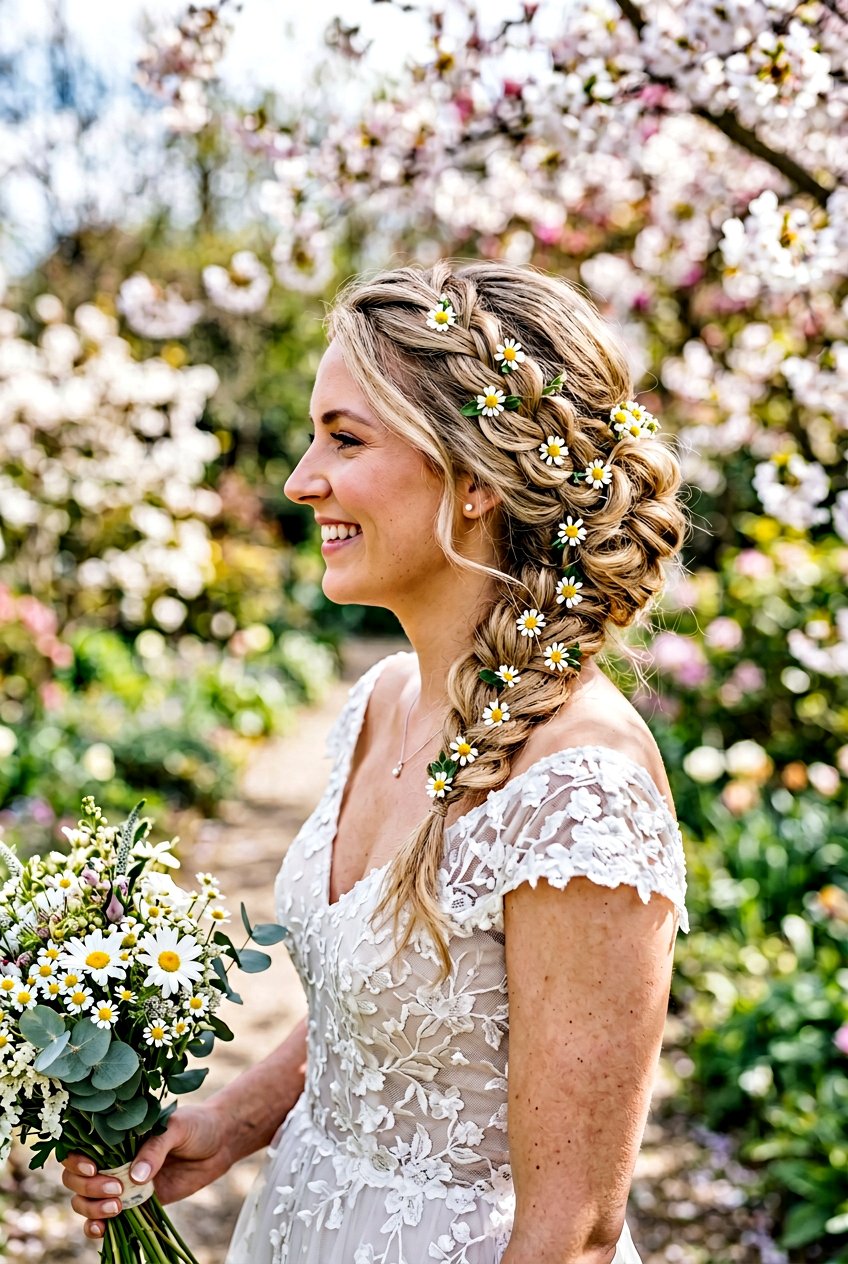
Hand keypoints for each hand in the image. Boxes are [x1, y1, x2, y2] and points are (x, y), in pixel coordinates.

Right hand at [60, 1101, 233, 1240]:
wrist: (220, 1142)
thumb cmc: (196, 1126)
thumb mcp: (176, 1127)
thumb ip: (155, 1149)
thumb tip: (135, 1179)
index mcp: (116, 1136)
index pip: (79, 1148)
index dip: (76, 1161)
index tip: (93, 1168)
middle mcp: (113, 1160)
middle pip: (76, 1180)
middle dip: (89, 1188)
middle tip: (117, 1188)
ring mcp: (121, 1184)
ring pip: (85, 1201)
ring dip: (92, 1209)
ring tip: (117, 1207)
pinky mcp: (135, 1203)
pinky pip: (105, 1220)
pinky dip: (96, 1228)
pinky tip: (102, 1230)